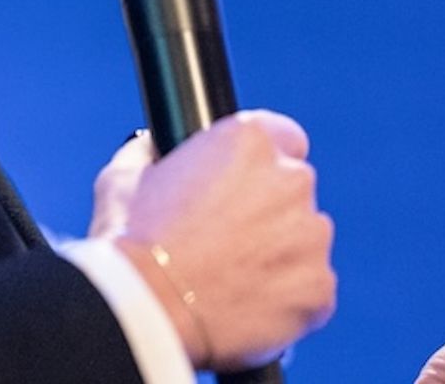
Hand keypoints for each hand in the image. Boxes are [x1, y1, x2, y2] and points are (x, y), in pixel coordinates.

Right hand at [99, 110, 336, 369]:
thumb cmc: (131, 239)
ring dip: (280, 253)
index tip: (241, 184)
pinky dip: (287, 297)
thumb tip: (152, 148)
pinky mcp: (319, 288)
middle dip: (267, 209)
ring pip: (304, 240)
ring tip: (232, 277)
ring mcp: (311, 236)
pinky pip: (310, 289)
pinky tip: (247, 304)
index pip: (283, 136)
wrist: (147, 308)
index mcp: (249, 140)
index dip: (259, 162)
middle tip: (226, 238)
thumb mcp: (125, 177)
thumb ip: (150, 153)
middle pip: (293, 189)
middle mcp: (291, 180)